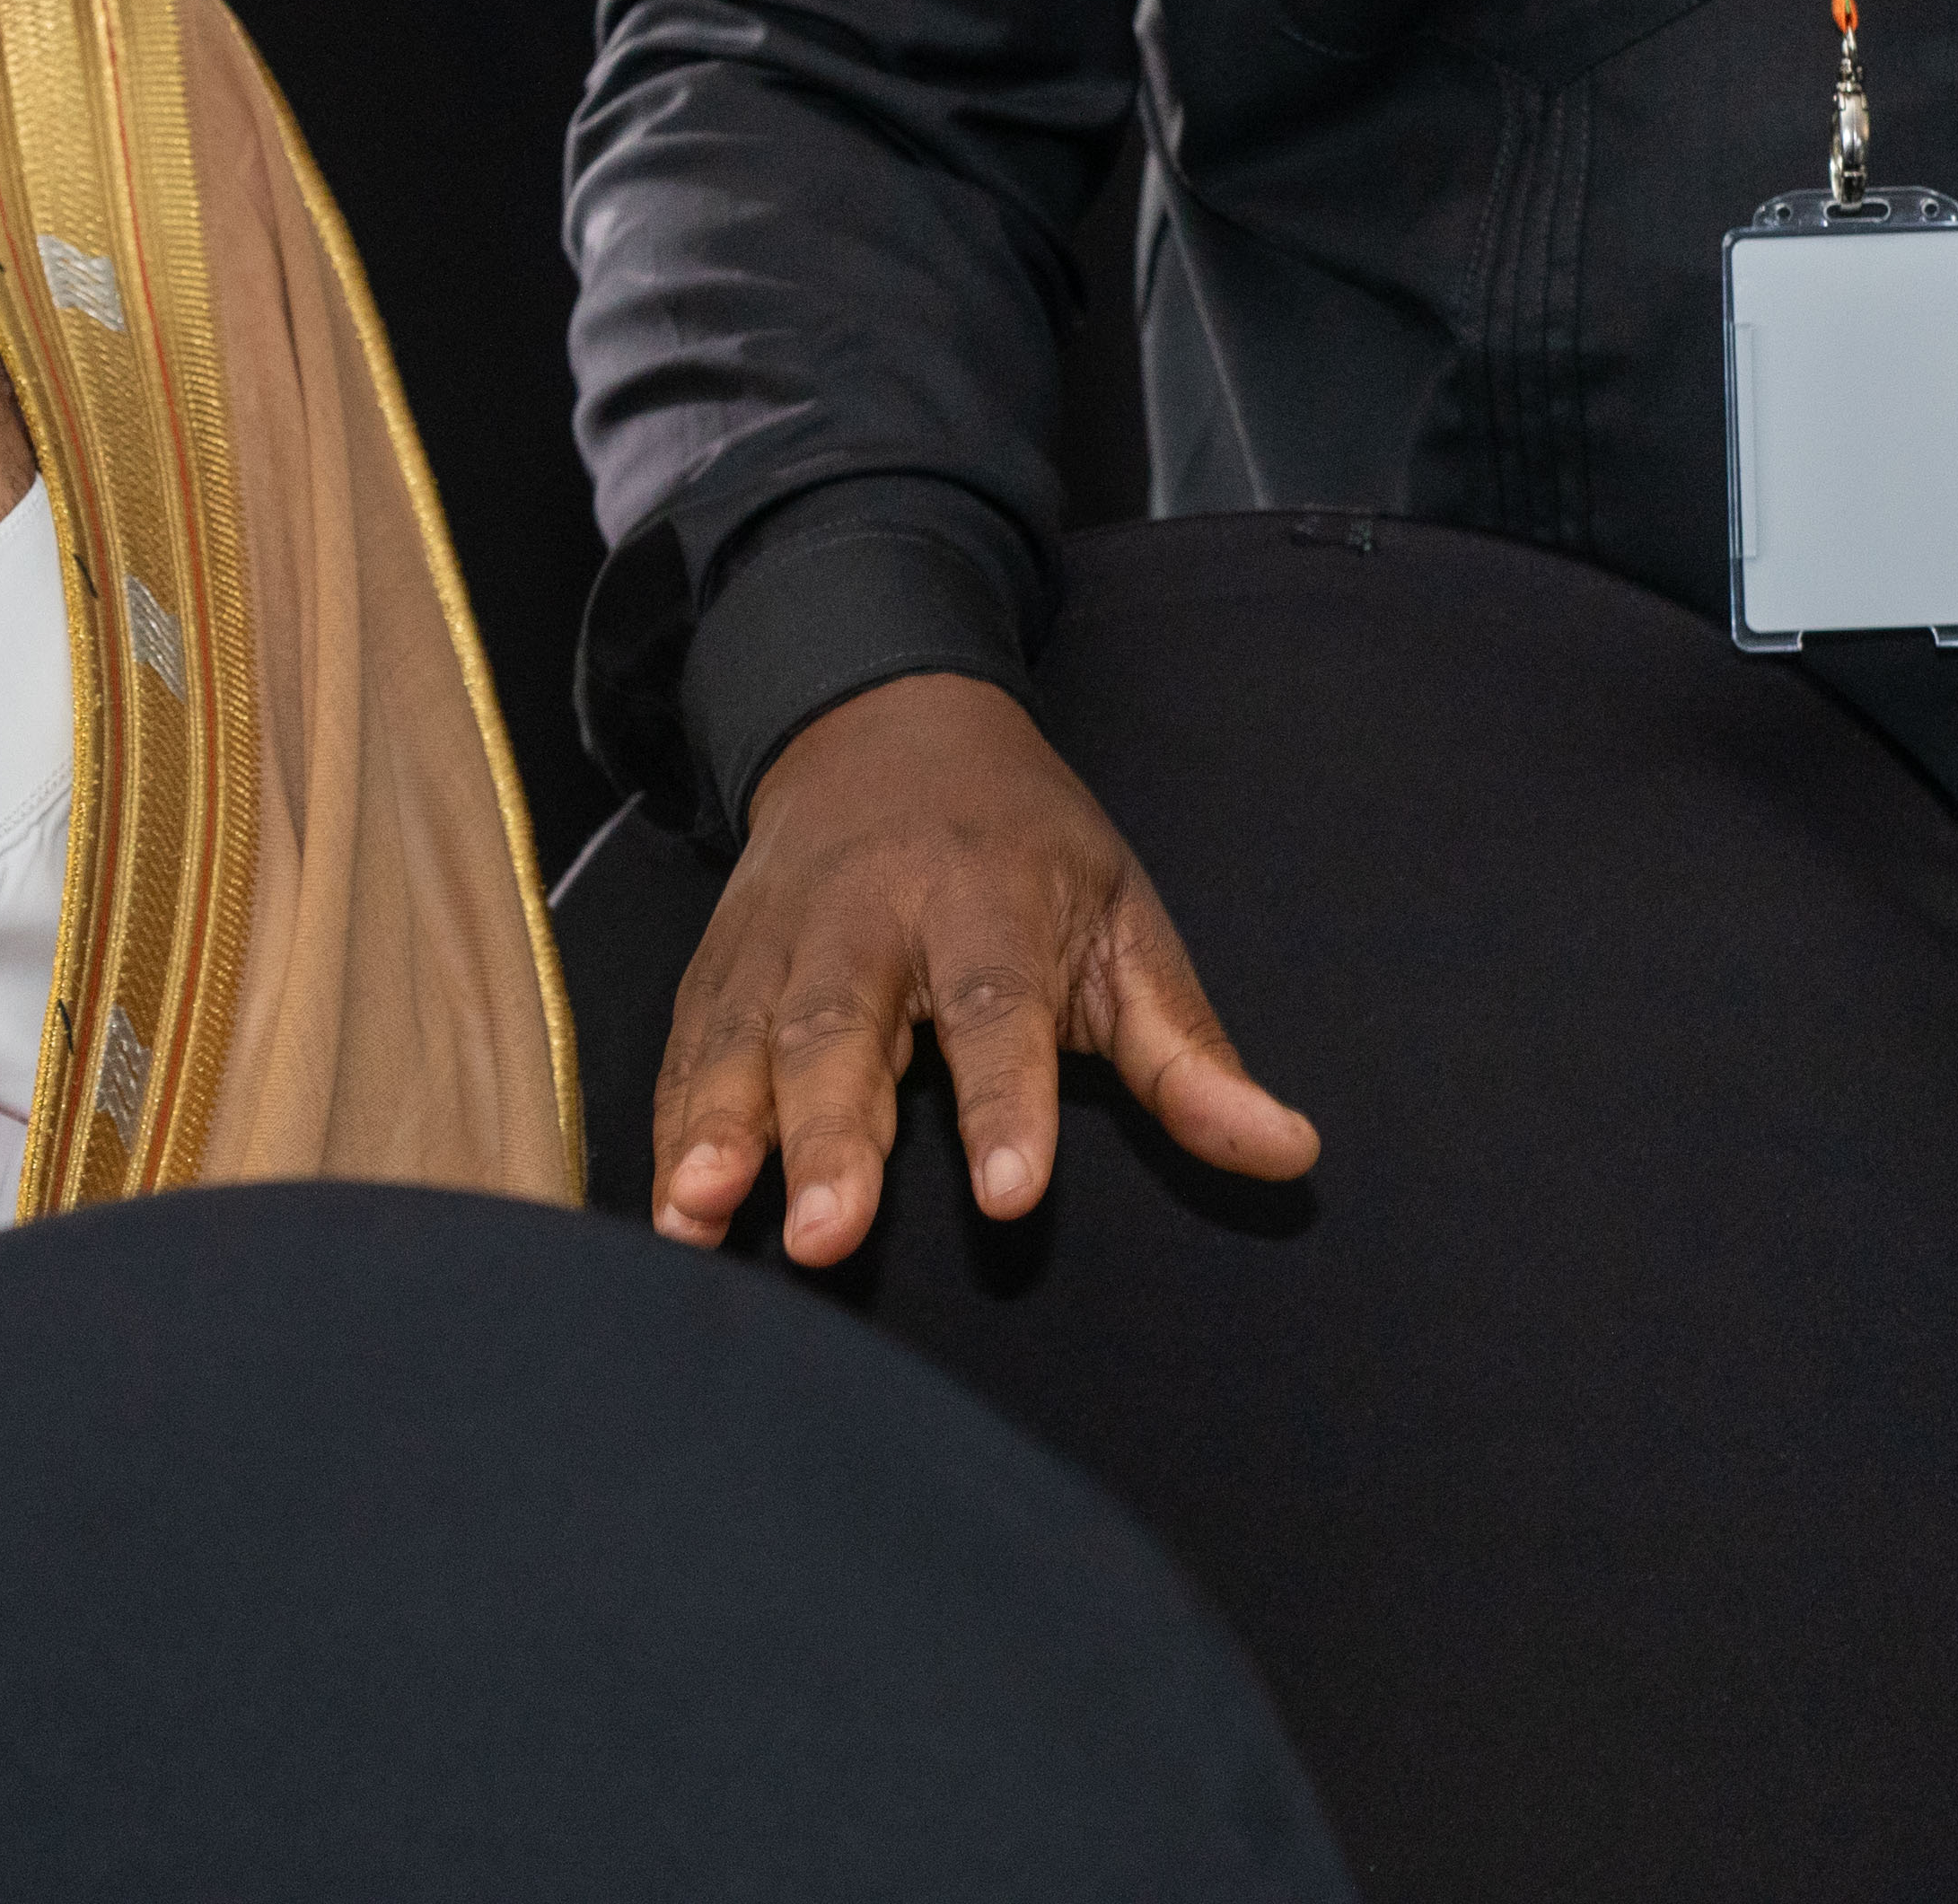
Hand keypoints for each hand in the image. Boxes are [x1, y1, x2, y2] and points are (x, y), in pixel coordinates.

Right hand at [650, 671, 1318, 1260]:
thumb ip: (1188, 1051)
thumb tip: (1288, 1152)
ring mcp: (779, 936)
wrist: (881, 723)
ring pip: (743, 1036)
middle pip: (843, 1029)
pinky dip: (671, 1123)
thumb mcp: (1125, 922)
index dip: (1008, 1098)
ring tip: (700, 1217)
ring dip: (719, 1130)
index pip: (998, 1005)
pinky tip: (668, 1206)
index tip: (1013, 1191)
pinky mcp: (717, 962)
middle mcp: (869, 914)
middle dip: (831, 1134)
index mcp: (985, 897)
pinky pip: (687, 1045)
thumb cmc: (1027, 848)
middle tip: (829, 1232)